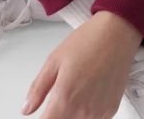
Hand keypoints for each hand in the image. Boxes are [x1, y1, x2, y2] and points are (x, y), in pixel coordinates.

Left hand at [22, 10, 143, 118]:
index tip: (41, 113)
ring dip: (71, 115)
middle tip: (57, 98)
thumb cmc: (88, 40)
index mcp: (64, 98)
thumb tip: (27, 108)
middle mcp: (82, 110)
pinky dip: (87, 114)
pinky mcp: (111, 111)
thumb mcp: (54, 60)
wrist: (117, 33)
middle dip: (56, 115)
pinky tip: (87, 96)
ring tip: (74, 93)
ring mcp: (98, 113)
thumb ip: (38, 88)